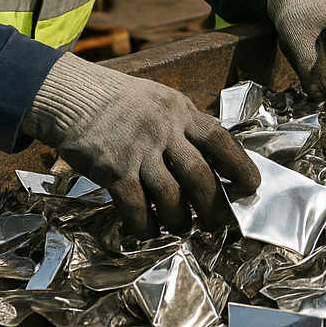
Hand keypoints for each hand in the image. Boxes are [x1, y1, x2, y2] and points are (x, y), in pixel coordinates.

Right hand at [21, 54, 260, 238]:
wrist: (74, 96)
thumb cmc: (123, 102)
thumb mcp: (163, 101)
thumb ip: (187, 126)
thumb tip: (216, 157)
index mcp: (182, 112)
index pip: (220, 139)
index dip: (240, 165)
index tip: (252, 185)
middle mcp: (164, 130)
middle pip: (199, 175)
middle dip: (213, 205)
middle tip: (219, 222)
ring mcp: (138, 150)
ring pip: (171, 196)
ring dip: (181, 220)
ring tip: (183, 228)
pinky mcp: (112, 169)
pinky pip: (136, 206)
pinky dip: (146, 224)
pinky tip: (149, 230)